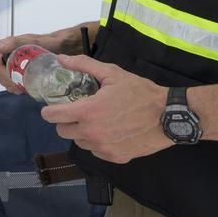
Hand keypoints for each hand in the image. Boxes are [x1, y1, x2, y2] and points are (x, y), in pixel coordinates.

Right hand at [0, 22, 96, 92]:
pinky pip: (19, 81)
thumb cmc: (51, 42)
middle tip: (17, 88)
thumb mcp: (31, 41)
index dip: (0, 73)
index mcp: (11, 48)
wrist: (69, 46)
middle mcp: (14, 56)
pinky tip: (25, 90)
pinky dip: (19, 87)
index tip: (9, 80)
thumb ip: (14, 42)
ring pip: (10, 79)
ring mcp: (22, 65)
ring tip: (21, 90)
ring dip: (12, 85)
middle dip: (7, 81)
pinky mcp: (30, 71)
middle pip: (2, 73)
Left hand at [39, 54, 169, 163]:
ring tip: (97, 121)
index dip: (49, 111)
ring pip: (80, 143)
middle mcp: (91, 134)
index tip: (53, 107)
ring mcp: (103, 148)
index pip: (52, 117)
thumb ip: (83, 65)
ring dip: (82, 133)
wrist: (168, 116)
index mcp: (87, 112)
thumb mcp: (111, 73)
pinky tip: (110, 131)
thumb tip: (61, 58)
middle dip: (65, 121)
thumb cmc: (140, 92)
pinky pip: (96, 151)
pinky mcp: (115, 158)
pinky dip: (98, 143)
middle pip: (62, 132)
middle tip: (78, 112)